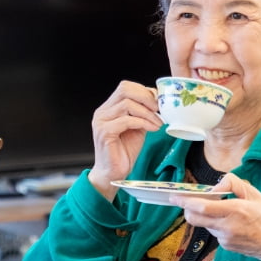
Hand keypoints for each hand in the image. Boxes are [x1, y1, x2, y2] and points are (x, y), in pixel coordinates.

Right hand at [88, 80, 162, 198]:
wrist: (113, 173)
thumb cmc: (124, 152)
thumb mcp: (137, 127)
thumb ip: (143, 113)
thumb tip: (157, 100)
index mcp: (108, 108)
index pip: (126, 87)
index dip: (144, 91)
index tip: (159, 102)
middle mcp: (102, 112)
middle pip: (125, 89)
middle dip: (146, 97)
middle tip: (159, 109)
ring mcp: (101, 121)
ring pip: (127, 104)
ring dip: (148, 113)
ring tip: (158, 123)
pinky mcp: (104, 132)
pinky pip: (127, 120)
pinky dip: (143, 123)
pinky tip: (152, 129)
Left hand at [169, 173, 260, 260]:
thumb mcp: (256, 195)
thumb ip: (234, 185)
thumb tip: (216, 186)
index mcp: (235, 210)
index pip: (201, 207)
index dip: (185, 201)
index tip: (174, 196)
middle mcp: (227, 226)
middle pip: (194, 218)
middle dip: (187, 209)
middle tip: (189, 202)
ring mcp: (225, 238)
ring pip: (204, 224)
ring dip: (205, 217)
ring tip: (223, 212)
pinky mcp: (226, 246)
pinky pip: (214, 233)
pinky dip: (216, 226)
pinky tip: (232, 225)